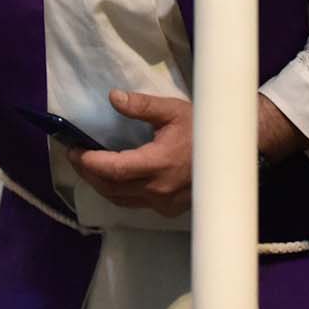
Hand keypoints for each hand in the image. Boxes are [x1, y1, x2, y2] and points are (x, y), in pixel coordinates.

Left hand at [67, 89, 193, 216]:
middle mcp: (159, 190)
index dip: (89, 162)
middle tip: (74, 156)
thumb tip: (113, 98)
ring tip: (88, 166)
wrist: (235, 152)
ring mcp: (165, 204)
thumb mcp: (172, 110)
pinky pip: (136, 204)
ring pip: (121, 200)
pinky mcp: (170, 210)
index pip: (113, 169)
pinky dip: (119, 192)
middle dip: (88, 173)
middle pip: (111, 189)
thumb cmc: (203, 128)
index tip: (74, 149)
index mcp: (159, 164)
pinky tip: (114, 178)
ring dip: (101, 185)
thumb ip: (141, 105)